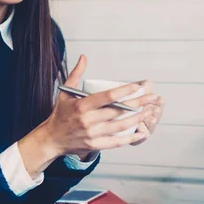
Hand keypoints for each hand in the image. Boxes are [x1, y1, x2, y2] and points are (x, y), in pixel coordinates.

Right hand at [39, 55, 158, 156]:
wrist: (52, 139)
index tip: (138, 86)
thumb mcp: (64, 92)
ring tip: (150, 111)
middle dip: (138, 103)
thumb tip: (84, 57)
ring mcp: (92, 134)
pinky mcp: (95, 145)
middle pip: (118, 111)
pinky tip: (142, 132)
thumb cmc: (60, 114)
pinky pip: (117, 142)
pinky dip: (131, 138)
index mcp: (81, 106)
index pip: (107, 97)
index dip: (124, 91)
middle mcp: (88, 120)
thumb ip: (76, 74)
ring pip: (121, 126)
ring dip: (138, 118)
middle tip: (152, 97)